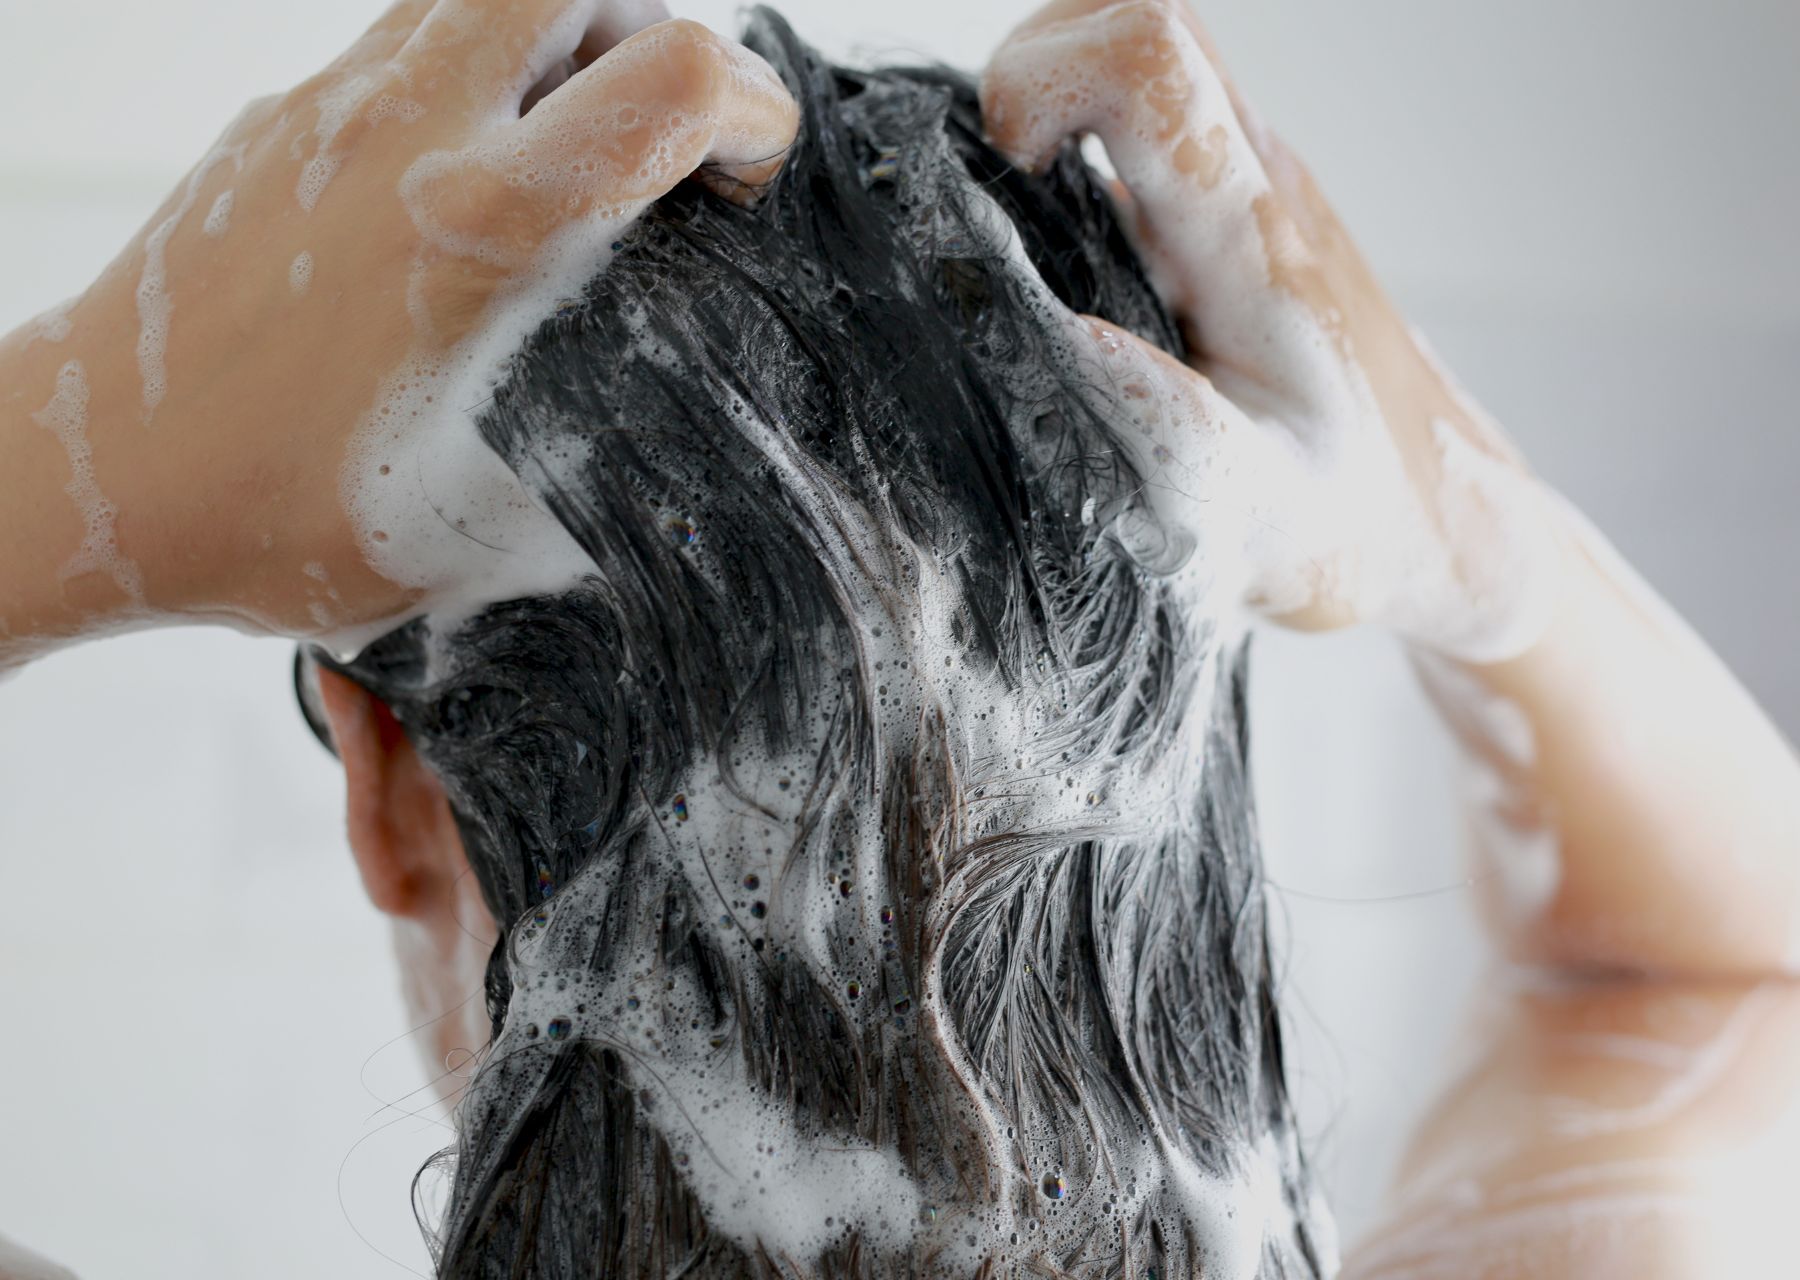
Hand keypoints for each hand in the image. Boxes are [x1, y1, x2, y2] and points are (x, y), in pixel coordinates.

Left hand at [0, 0, 795, 653]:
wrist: (88, 480)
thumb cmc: (272, 518)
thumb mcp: (485, 533)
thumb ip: (604, 479)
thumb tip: (676, 468)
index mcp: (483, 229)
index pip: (675, 77)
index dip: (754, 108)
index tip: (748, 171)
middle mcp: (408, 136)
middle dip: (650, 30)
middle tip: (657, 132)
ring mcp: (329, 111)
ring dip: (555, 50)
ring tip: (562, 161)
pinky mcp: (275, 122)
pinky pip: (402, 54)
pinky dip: (466, 93)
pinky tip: (451, 208)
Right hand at [982, 0, 1562, 661]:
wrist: (1442, 516)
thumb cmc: (1354, 522)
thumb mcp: (1256, 519)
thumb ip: (1167, 437)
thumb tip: (1062, 337)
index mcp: (1252, 240)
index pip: (1148, 61)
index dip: (1042, 83)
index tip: (1009, 181)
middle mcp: (1258, 185)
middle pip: (1141, 22)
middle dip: (1034, 77)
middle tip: (999, 196)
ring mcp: (1252, 190)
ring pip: (1143, 69)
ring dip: (1055, 118)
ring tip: (1017, 235)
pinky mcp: (1235, 217)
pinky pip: (1146, 132)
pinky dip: (1076, 163)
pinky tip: (1062, 269)